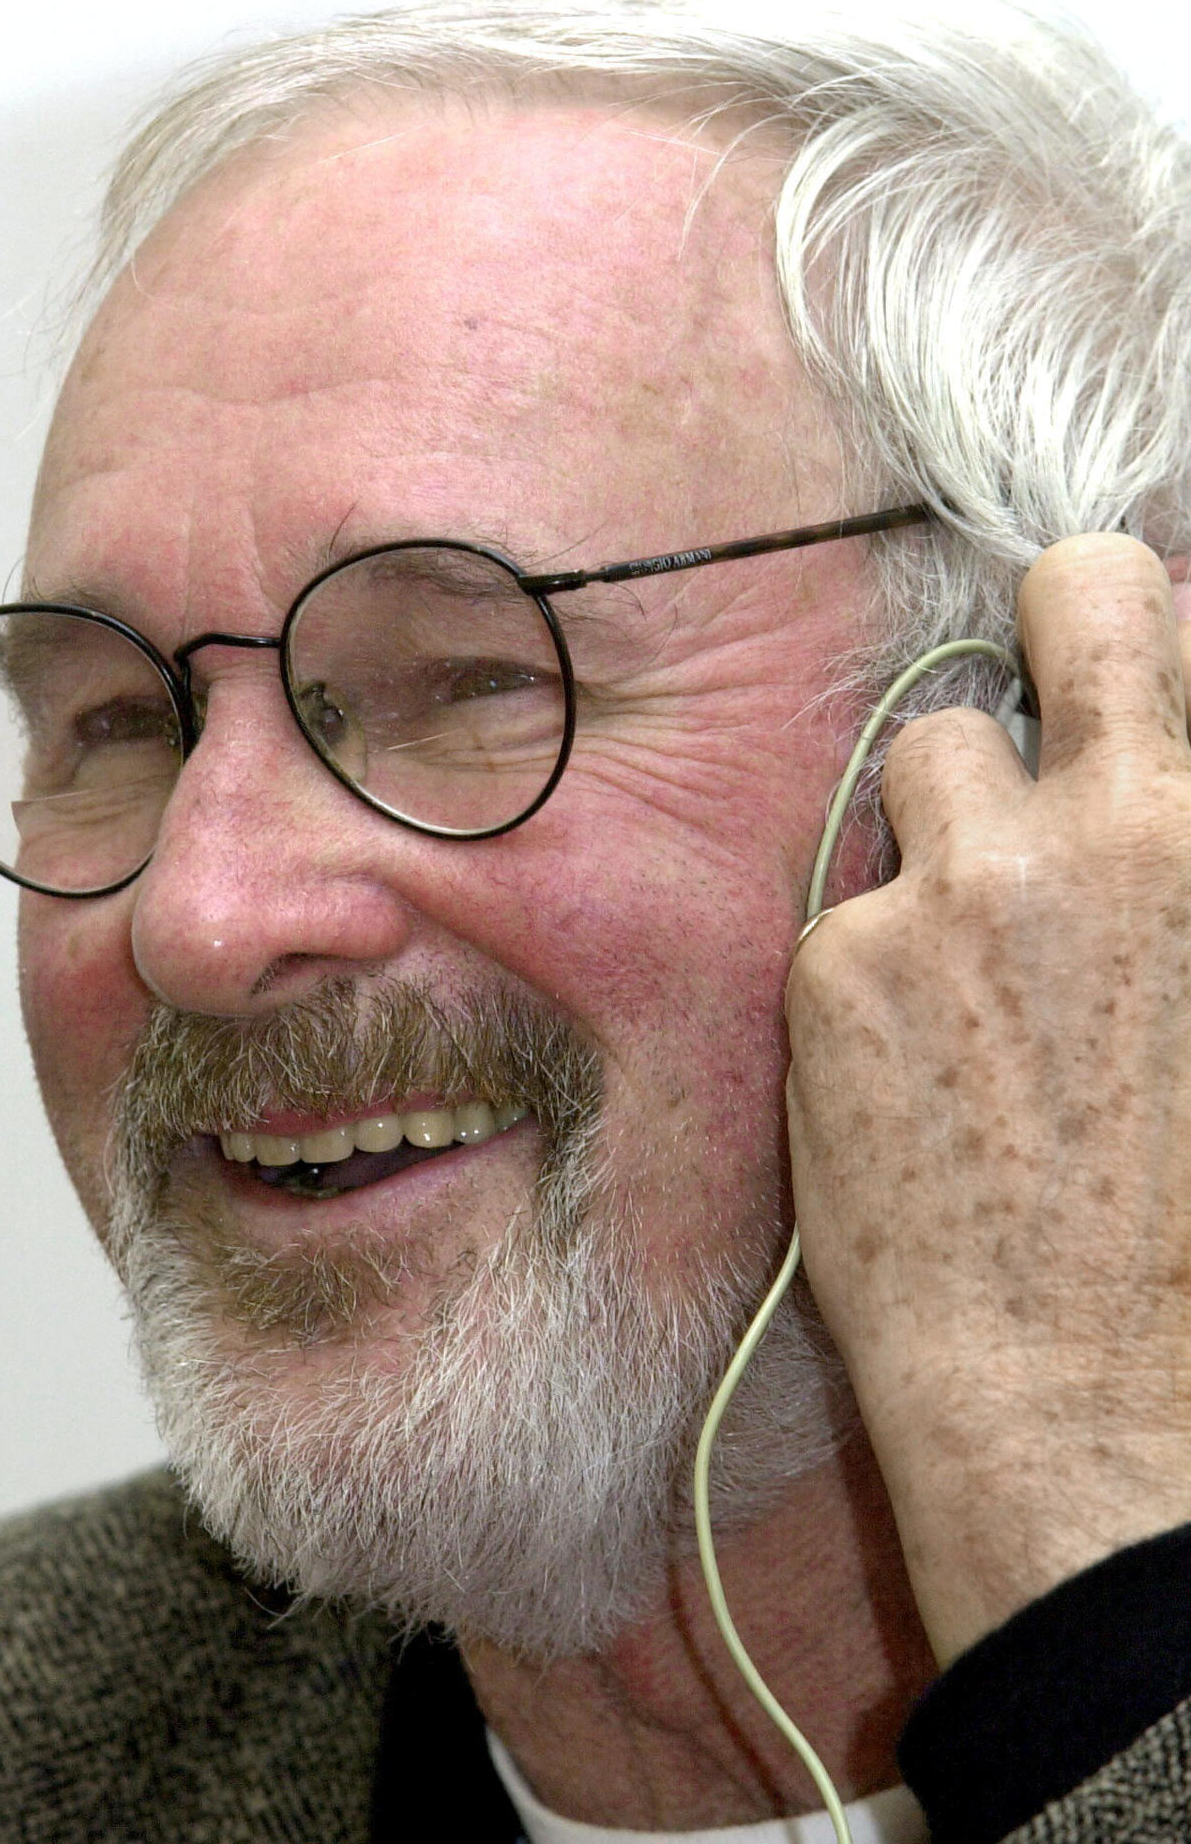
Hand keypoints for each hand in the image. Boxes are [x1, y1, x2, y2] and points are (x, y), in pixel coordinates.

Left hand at [785, 533, 1190, 1664]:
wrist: (1090, 1390)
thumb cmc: (1188, 1219)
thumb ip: (1173, 859)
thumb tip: (1149, 781)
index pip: (1131, 602)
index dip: (1116, 626)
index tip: (1109, 666)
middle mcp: (1099, 825)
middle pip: (1056, 605)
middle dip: (1053, 635)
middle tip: (1049, 718)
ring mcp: (953, 884)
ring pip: (929, 756)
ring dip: (954, 822)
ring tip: (980, 949)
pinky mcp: (838, 963)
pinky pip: (854, 897)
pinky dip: (881, 951)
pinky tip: (919, 1055)